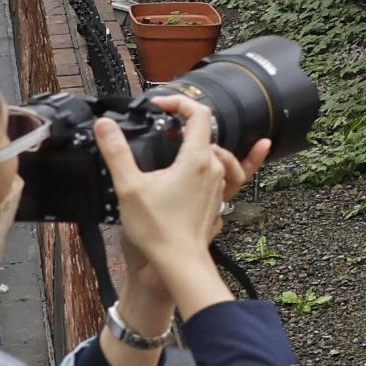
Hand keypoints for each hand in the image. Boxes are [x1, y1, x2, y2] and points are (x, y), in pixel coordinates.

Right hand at [96, 100, 268, 302]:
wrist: (177, 262)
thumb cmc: (156, 228)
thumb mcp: (129, 186)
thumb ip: (117, 152)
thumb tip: (104, 124)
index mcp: (196, 159)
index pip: (198, 114)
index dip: (179, 103)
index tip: (158, 105)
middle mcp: (214, 168)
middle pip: (205, 133)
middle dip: (182, 125)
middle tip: (158, 129)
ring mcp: (221, 184)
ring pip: (216, 152)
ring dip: (198, 144)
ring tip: (179, 144)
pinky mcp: (220, 199)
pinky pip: (239, 172)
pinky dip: (248, 157)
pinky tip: (261, 146)